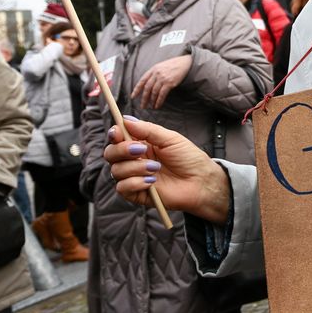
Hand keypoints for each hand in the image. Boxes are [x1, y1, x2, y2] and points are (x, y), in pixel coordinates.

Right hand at [104, 117, 229, 222]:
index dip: (114, 134)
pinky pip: (122, 188)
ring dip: (134, 167)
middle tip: (140, 150)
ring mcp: (134, 177)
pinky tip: (152, 181)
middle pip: (110, 153)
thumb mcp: (170, 138)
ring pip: (116, 170)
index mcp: (140, 144)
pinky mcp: (137, 193)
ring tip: (156, 168)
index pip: (117, 138)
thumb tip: (125, 119)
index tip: (118, 132)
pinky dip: (134, 182)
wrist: (201, 181)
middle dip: (122, 150)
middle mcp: (134, 160)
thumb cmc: (188, 158)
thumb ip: (147, 130)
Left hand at [131, 55, 192, 108]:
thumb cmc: (173, 65)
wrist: (185, 63)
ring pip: (154, 92)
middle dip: (144, 98)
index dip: (137, 89)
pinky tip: (157, 105)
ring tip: (151, 106)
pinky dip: (159, 101)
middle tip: (142, 106)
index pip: (142, 81)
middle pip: (147, 88)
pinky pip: (162, 94)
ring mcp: (163, 78)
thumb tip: (148, 84)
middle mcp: (156, 74)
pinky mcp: (170, 83)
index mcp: (153, 69)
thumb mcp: (160, 66)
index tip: (133, 96)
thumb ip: (154, 74)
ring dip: (152, 101)